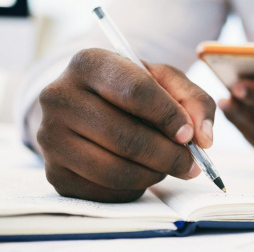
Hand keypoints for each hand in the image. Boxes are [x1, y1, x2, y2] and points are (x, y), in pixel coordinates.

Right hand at [37, 48, 216, 202]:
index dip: (168, 117)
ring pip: (113, 169)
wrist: (92, 105)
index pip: (135, 91)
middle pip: (125, 136)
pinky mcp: (53, 171)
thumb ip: (194, 102)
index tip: (189, 135)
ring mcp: (50, 136)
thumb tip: (203, 138)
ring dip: (153, 174)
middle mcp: (60, 96)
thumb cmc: (134, 90)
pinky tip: (142, 173)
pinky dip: (132, 188)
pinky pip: (102, 191)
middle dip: (168, 155)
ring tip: (168, 166)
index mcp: (90, 62)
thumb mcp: (165, 82)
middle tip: (191, 163)